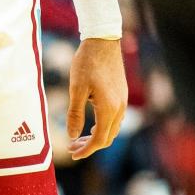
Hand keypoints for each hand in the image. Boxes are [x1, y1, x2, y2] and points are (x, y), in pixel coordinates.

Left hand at [66, 38, 127, 159]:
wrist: (102, 41)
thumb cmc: (87, 63)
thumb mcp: (76, 88)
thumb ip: (75, 113)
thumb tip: (72, 135)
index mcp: (109, 109)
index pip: (100, 139)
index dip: (86, 149)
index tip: (72, 153)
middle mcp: (120, 108)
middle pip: (107, 137)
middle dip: (90, 145)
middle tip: (71, 146)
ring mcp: (122, 102)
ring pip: (112, 129)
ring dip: (96, 136)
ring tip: (78, 137)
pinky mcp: (121, 95)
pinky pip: (114, 119)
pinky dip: (102, 126)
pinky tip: (90, 123)